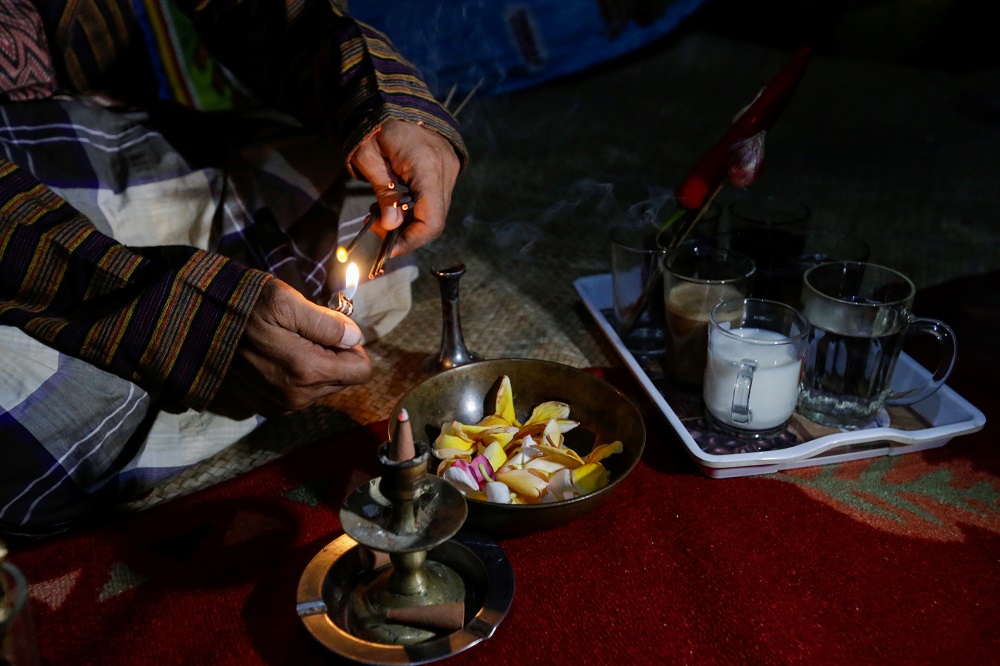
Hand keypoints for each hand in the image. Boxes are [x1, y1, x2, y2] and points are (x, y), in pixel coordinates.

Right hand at [209, 279, 371, 417]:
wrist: (192, 327)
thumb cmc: (240, 307)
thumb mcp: (285, 301)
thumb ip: (327, 323)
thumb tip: (355, 337)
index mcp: (307, 371)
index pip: (360, 370)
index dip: (352, 345)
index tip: (331, 327)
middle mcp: (297, 396)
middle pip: (343, 379)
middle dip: (334, 355)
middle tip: (305, 331)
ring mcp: (280, 404)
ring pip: (322, 386)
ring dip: (315, 364)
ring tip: (286, 340)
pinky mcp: (266, 406)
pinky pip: (300, 392)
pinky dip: (296, 374)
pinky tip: (274, 354)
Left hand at [350, 119, 460, 255]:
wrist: (393, 94)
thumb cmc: (375, 124)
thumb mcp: (369, 158)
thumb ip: (383, 193)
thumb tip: (390, 227)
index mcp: (426, 166)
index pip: (431, 220)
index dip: (412, 240)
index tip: (388, 249)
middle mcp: (445, 169)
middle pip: (436, 219)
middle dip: (408, 233)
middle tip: (379, 232)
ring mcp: (451, 168)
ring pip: (437, 210)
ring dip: (412, 220)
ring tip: (382, 212)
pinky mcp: (448, 168)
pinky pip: (436, 197)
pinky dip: (417, 207)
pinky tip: (396, 201)